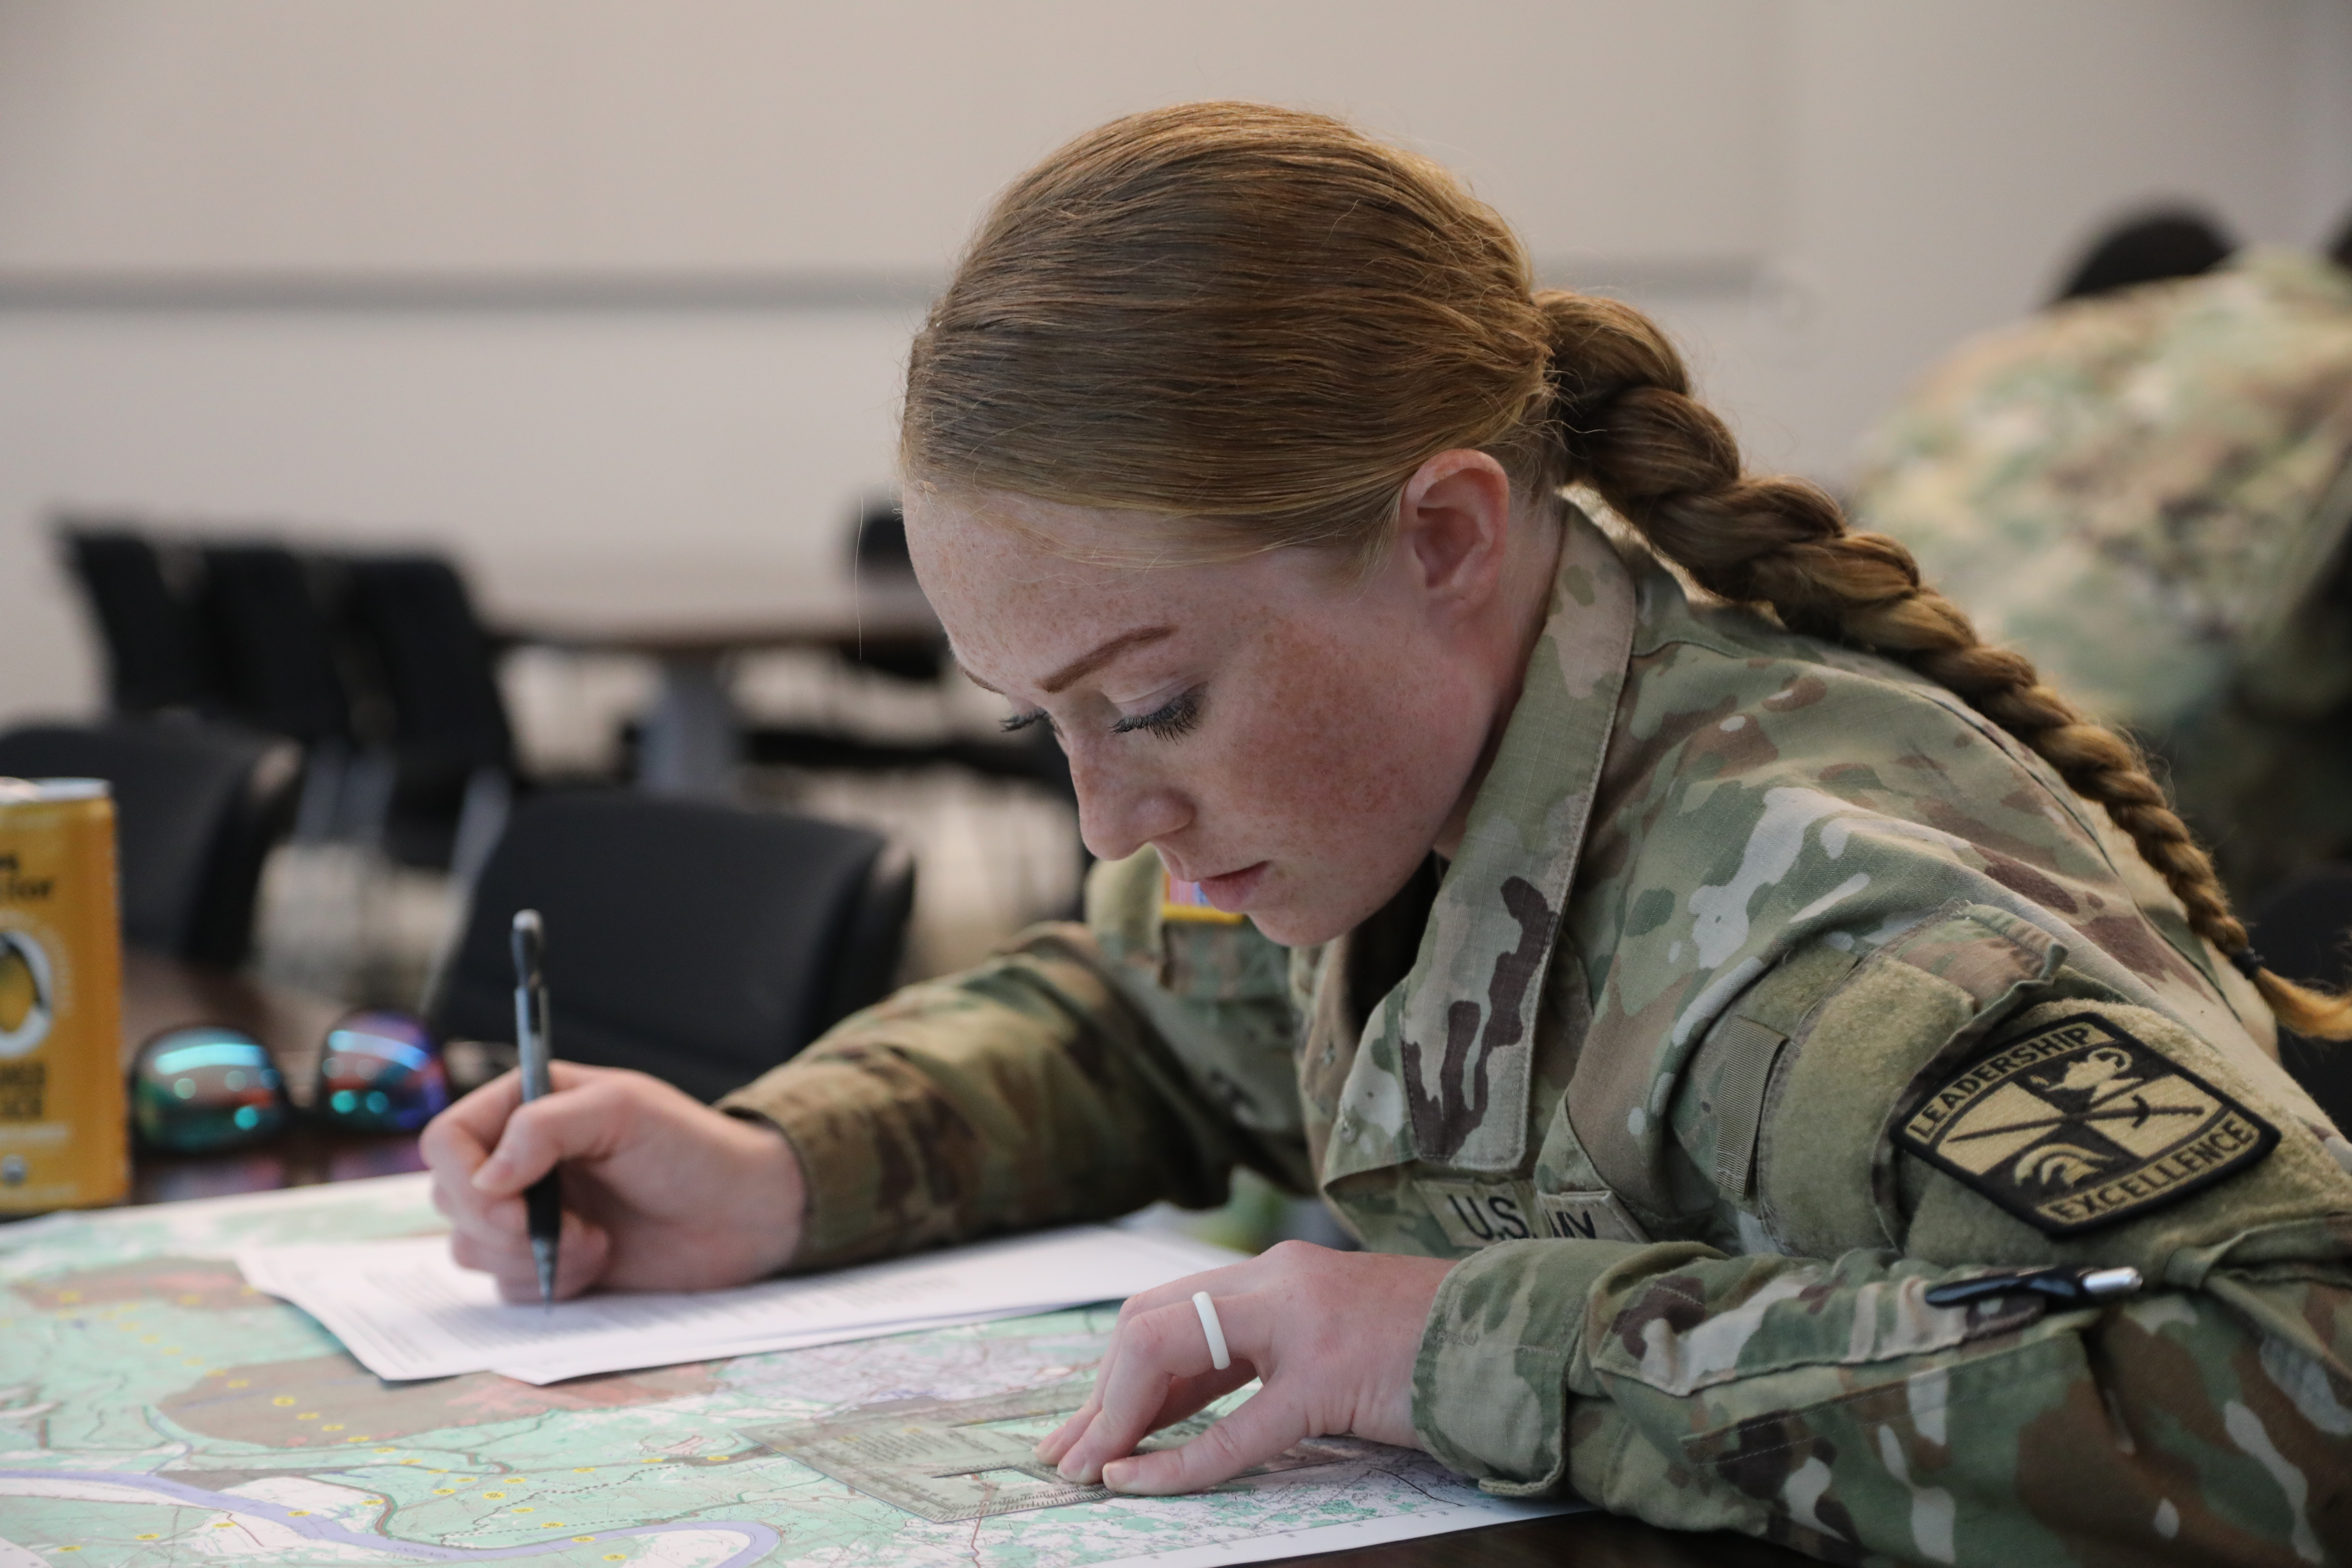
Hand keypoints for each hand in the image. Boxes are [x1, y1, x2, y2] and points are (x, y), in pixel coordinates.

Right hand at [420, 1063, 804, 1302]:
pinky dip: (547, 1281)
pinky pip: (505, 1286)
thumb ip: (544, 1128)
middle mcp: (518, 1158)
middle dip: (502, 1226)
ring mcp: (530, 1212)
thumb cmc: (691, 1148)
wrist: (742, 1212)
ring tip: (598, 1242)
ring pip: (469, 1248)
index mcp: (526, 1106)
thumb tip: (485, 1176)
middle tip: (572, 1229)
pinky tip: (600, 1262)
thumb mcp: (623, 1109)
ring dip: (530, 1257)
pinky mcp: (548, 1260)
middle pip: (449, 1198)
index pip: (445, 1139)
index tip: (514, 1202)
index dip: (465, 1177)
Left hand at [1035, 1240, 1455, 1494]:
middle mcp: (1279, 1282)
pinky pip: (1235, 1428)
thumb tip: (1191, 1408)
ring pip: (1173, 1358)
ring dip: (1120, 1420)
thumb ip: (1268, 1358)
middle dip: (1101, 1394)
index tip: (1091, 1427)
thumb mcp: (1331, 1341)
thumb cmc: (1427, 1351)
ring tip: (1084, 1469)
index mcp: (1277, 1274)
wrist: (1513, 1338)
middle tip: (1066, 1454)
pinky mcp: (1330, 1377)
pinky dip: (1177, 1461)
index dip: (1118, 1372)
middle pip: (1151, 1327)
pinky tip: (1136, 1480)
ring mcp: (1303, 1325)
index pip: (1167, 1312)